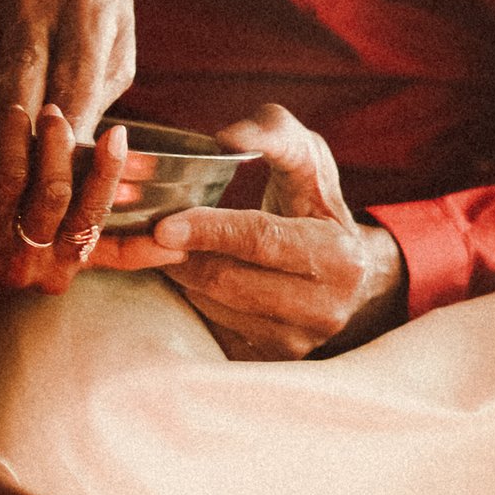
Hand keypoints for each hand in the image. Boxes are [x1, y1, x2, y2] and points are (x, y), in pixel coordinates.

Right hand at [0, 0, 135, 290]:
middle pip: (25, 80)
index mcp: (87, 6)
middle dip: (26, 141)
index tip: (69, 180)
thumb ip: (101, 95)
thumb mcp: (115, 49)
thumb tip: (86, 158)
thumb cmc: (93, 23)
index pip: (75, 80)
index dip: (71, 135)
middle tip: (28, 192)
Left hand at [92, 104, 407, 360]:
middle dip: (183, 253)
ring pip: (215, 308)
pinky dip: (194, 300)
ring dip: (183, 276)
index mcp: (340, 258)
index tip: (163, 223)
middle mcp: (325, 310)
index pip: (262, 241)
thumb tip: (229, 137)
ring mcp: (298, 343)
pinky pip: (214, 331)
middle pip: (230, 281)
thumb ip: (274, 133)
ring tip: (170, 248)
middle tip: (150, 231)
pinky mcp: (270, 361)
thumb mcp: (307, 158)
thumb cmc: (314, 204)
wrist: (344, 269)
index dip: (210, 231)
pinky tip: (191, 275)